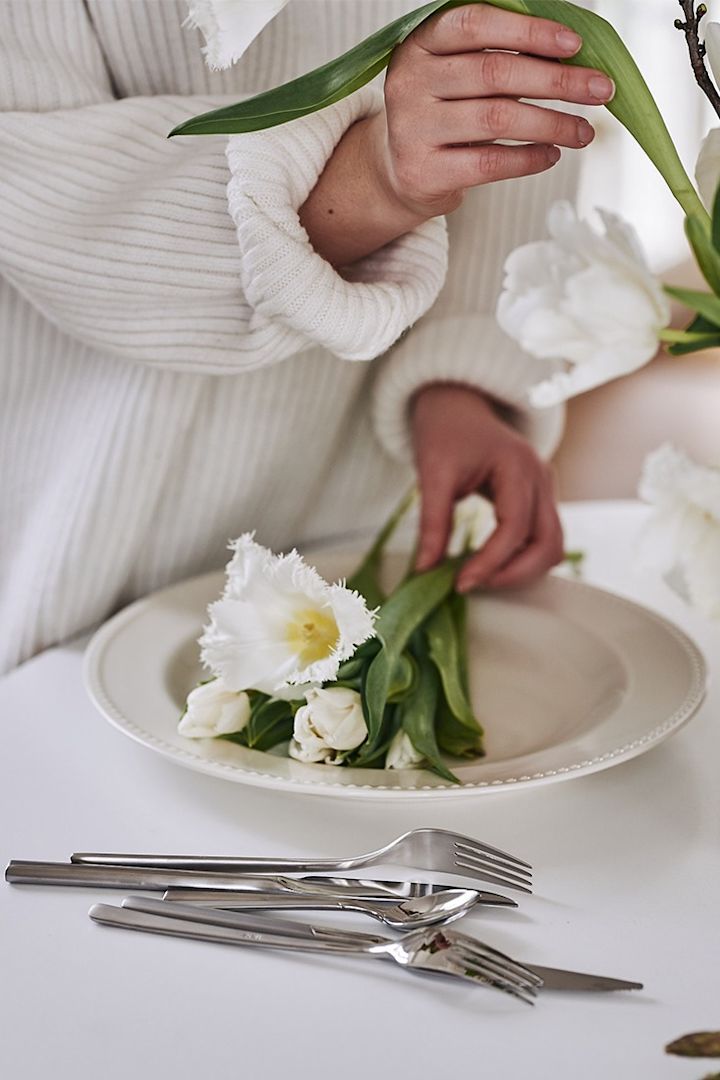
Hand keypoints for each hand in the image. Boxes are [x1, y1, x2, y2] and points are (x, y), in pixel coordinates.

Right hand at [300, 4, 611, 265]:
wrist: (399, 171)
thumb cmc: (443, 113)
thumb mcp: (457, 72)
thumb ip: (499, 56)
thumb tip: (572, 56)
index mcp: (420, 44)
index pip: (475, 25)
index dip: (528, 32)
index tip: (574, 46)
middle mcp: (409, 83)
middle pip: (494, 74)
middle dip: (557, 82)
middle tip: (599, 90)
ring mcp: (412, 129)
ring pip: (496, 120)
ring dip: (551, 124)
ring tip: (584, 132)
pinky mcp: (423, 172)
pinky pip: (488, 163)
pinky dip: (528, 160)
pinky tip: (551, 155)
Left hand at [411, 383, 563, 591]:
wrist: (456, 406)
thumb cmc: (445, 432)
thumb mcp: (432, 474)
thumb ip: (432, 522)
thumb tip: (426, 569)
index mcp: (518, 466)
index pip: (515, 529)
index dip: (491, 562)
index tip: (460, 583)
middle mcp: (541, 478)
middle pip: (549, 544)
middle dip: (514, 574)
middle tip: (472, 584)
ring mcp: (545, 488)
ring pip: (552, 546)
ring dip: (521, 569)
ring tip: (480, 575)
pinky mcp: (539, 498)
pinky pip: (543, 538)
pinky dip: (522, 557)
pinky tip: (489, 562)